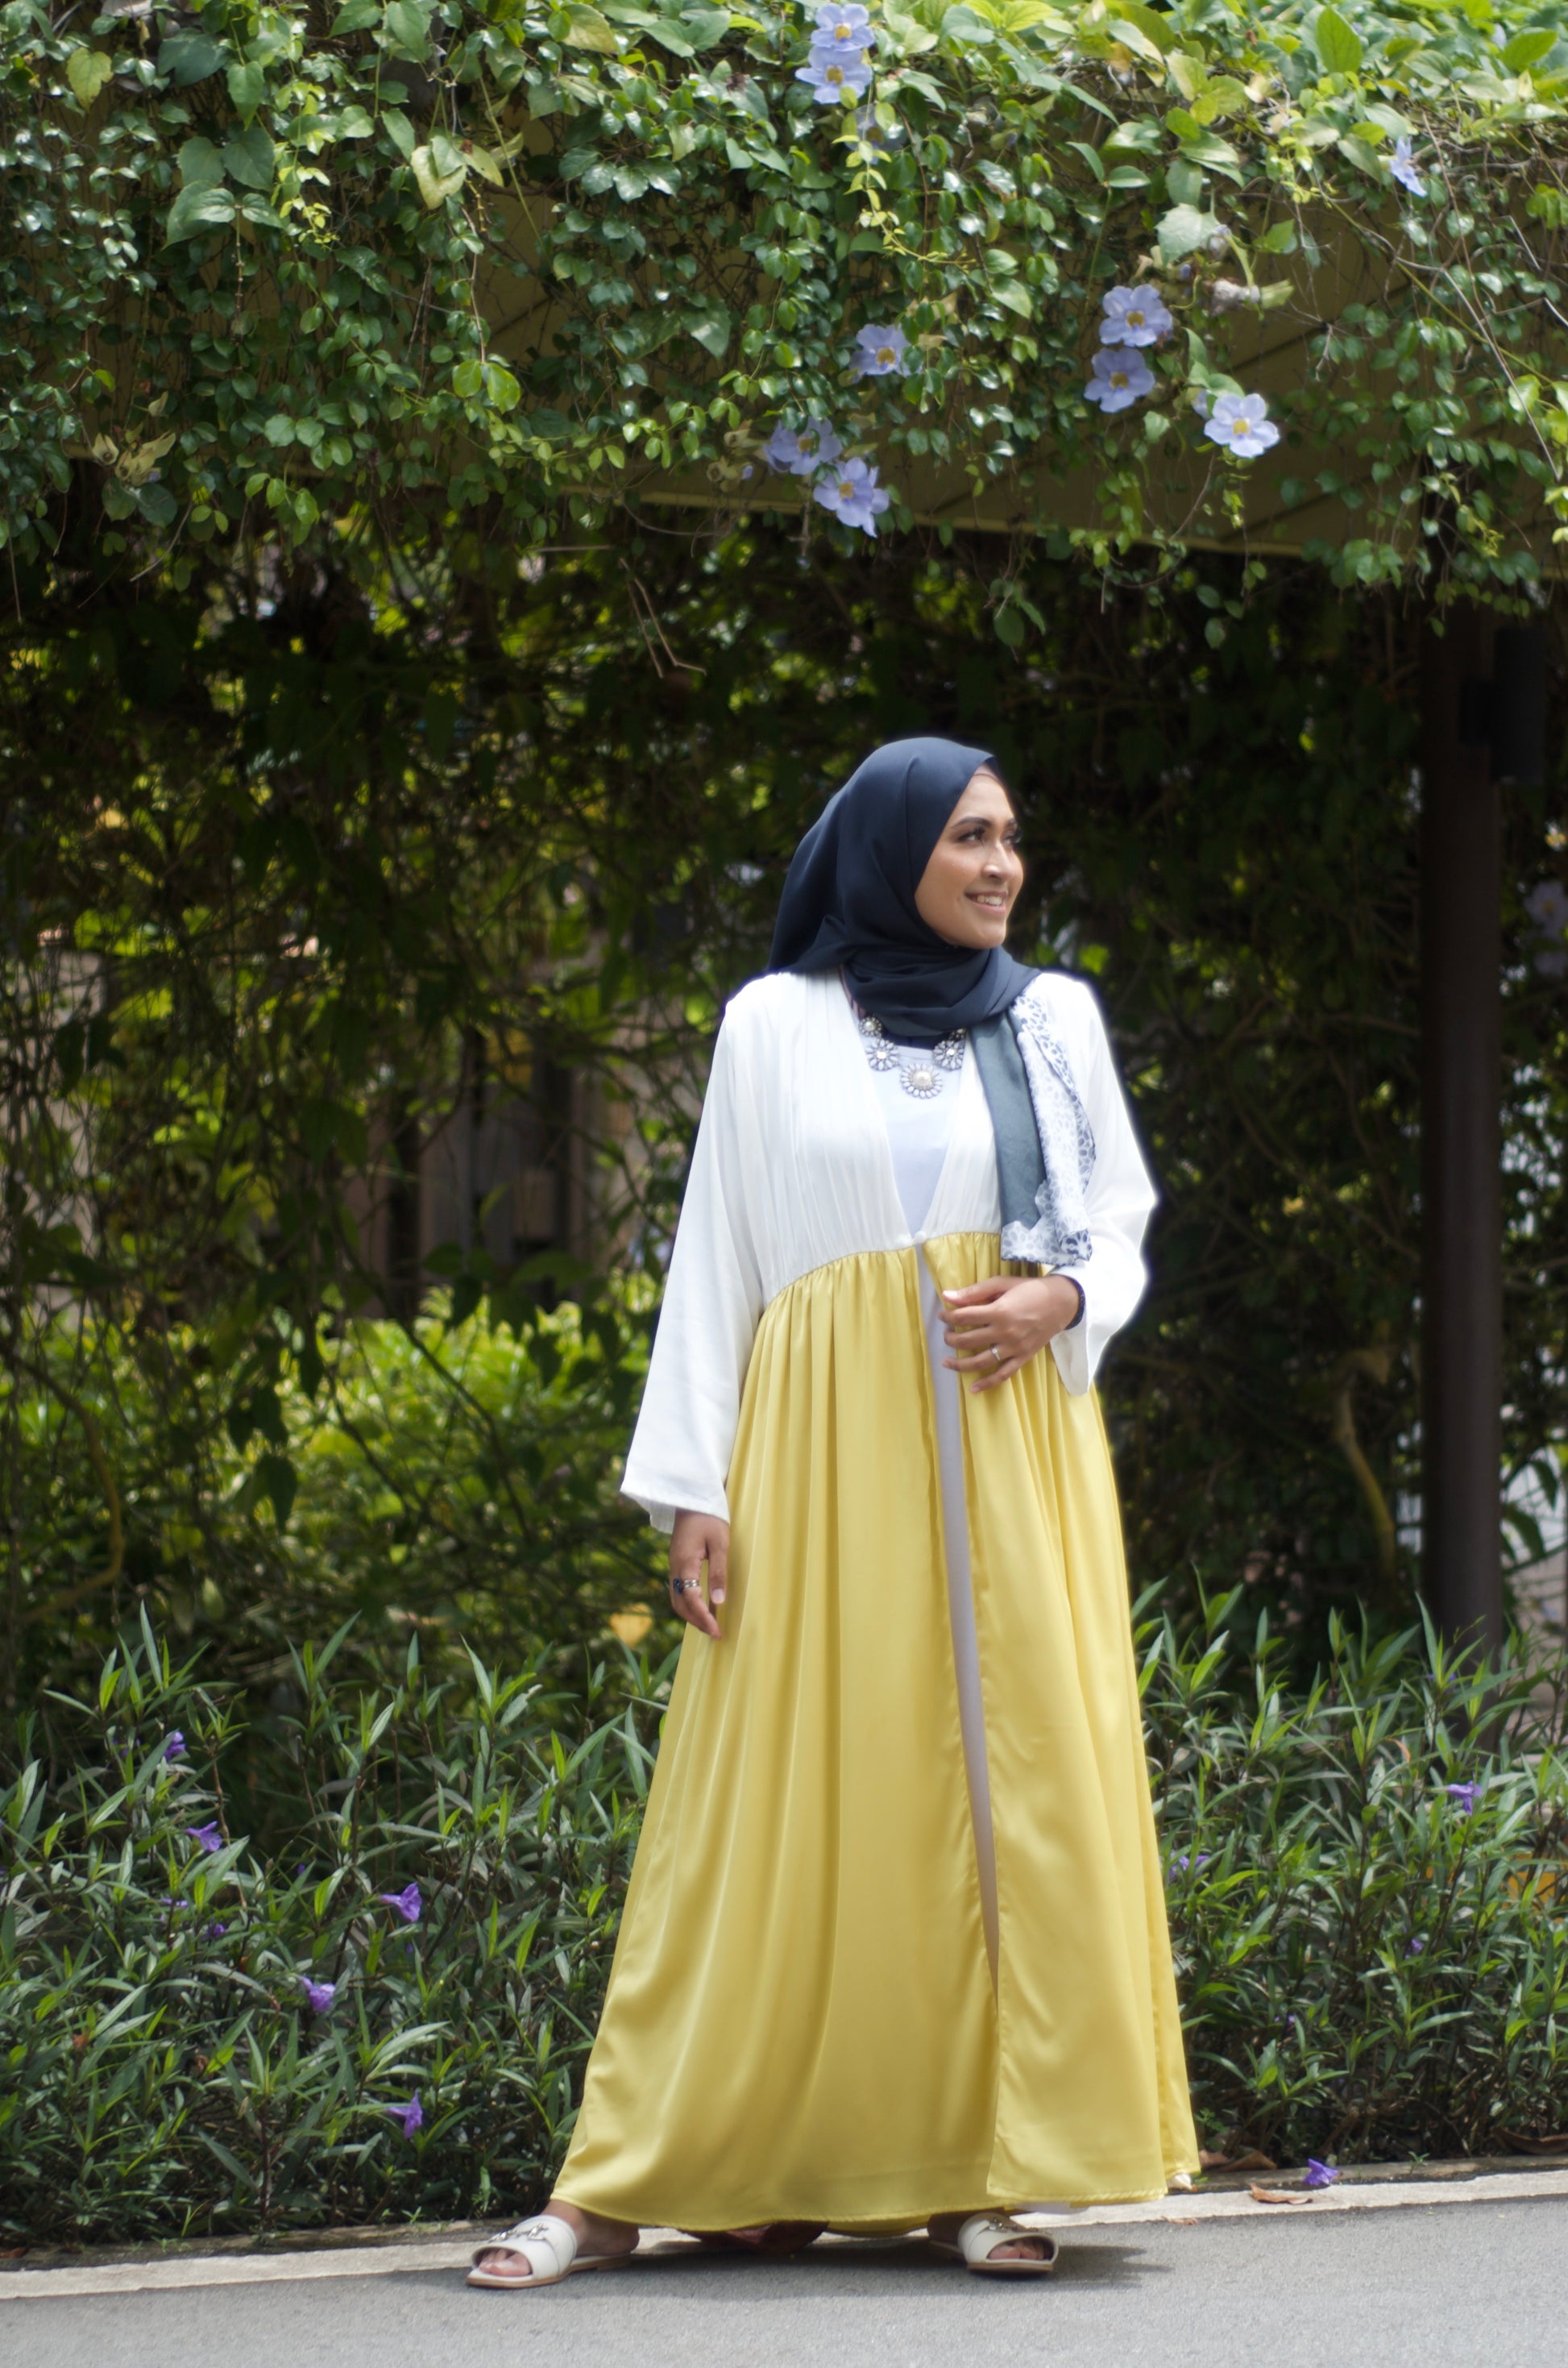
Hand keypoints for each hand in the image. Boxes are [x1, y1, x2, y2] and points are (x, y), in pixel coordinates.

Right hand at [668, 1510, 728, 1638]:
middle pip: (680, 1605)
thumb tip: (719, 1601)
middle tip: (714, 1633)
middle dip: (696, 1622)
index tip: (717, 1631)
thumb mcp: (720, 1543)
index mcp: (685, 1564)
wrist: (691, 1498)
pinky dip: (688, 1604)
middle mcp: (675, 1569)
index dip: (704, 1618)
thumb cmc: (709, 1518)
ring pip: (677, 1599)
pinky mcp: (676, 1563)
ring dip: (691, 1615)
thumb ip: (719, 1572)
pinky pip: (678, 1591)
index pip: (691, 1600)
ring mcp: (673, 1566)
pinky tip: (701, 1607)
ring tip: (709, 1624)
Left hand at [941, 1274, 1081, 1392]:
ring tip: (946, 1362)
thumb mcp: (1001, 1283)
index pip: (963, 1318)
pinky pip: (1003, 1375)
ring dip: (959, 1364)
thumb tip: (947, 1296)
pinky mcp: (1023, 1357)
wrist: (1061, 1302)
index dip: (947, 1317)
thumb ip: (974, 1291)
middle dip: (950, 1338)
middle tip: (946, 1334)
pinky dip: (987, 1384)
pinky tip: (972, 1388)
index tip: (943, 1315)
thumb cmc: (1029, 1289)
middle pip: (967, 1341)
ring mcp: (1014, 1348)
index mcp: (999, 1311)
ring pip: (980, 1362)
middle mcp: (1005, 1332)